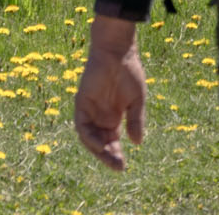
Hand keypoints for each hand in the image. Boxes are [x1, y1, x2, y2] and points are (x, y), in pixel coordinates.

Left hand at [73, 16, 147, 170]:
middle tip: (118, 167)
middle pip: (100, 143)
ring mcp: (89, 112)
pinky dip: (89, 136)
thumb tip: (137, 143)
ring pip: (89, 138)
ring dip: (98, 150)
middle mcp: (99, 117)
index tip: (123, 168)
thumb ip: (136, 120)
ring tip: (110, 158)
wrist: (118, 52)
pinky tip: (99, 144)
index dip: (116, 155)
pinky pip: (82, 125)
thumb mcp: (136, 99)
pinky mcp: (80, 104)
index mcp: (113, 117)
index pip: (111, 142)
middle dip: (108, 156)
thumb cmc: (129, 72)